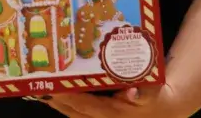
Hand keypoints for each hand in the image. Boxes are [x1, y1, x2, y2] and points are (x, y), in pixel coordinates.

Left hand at [43, 84, 180, 117]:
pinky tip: (55, 92)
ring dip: (58, 101)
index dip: (69, 97)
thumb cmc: (155, 97)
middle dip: (56, 99)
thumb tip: (132, 93)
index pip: (86, 106)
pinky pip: (79, 111)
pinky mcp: (97, 116)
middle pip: (74, 111)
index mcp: (113, 114)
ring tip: (41, 88)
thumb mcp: (153, 93)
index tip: (54, 88)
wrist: (162, 109)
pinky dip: (66, 103)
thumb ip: (143, 93)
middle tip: (38, 85)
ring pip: (73, 113)